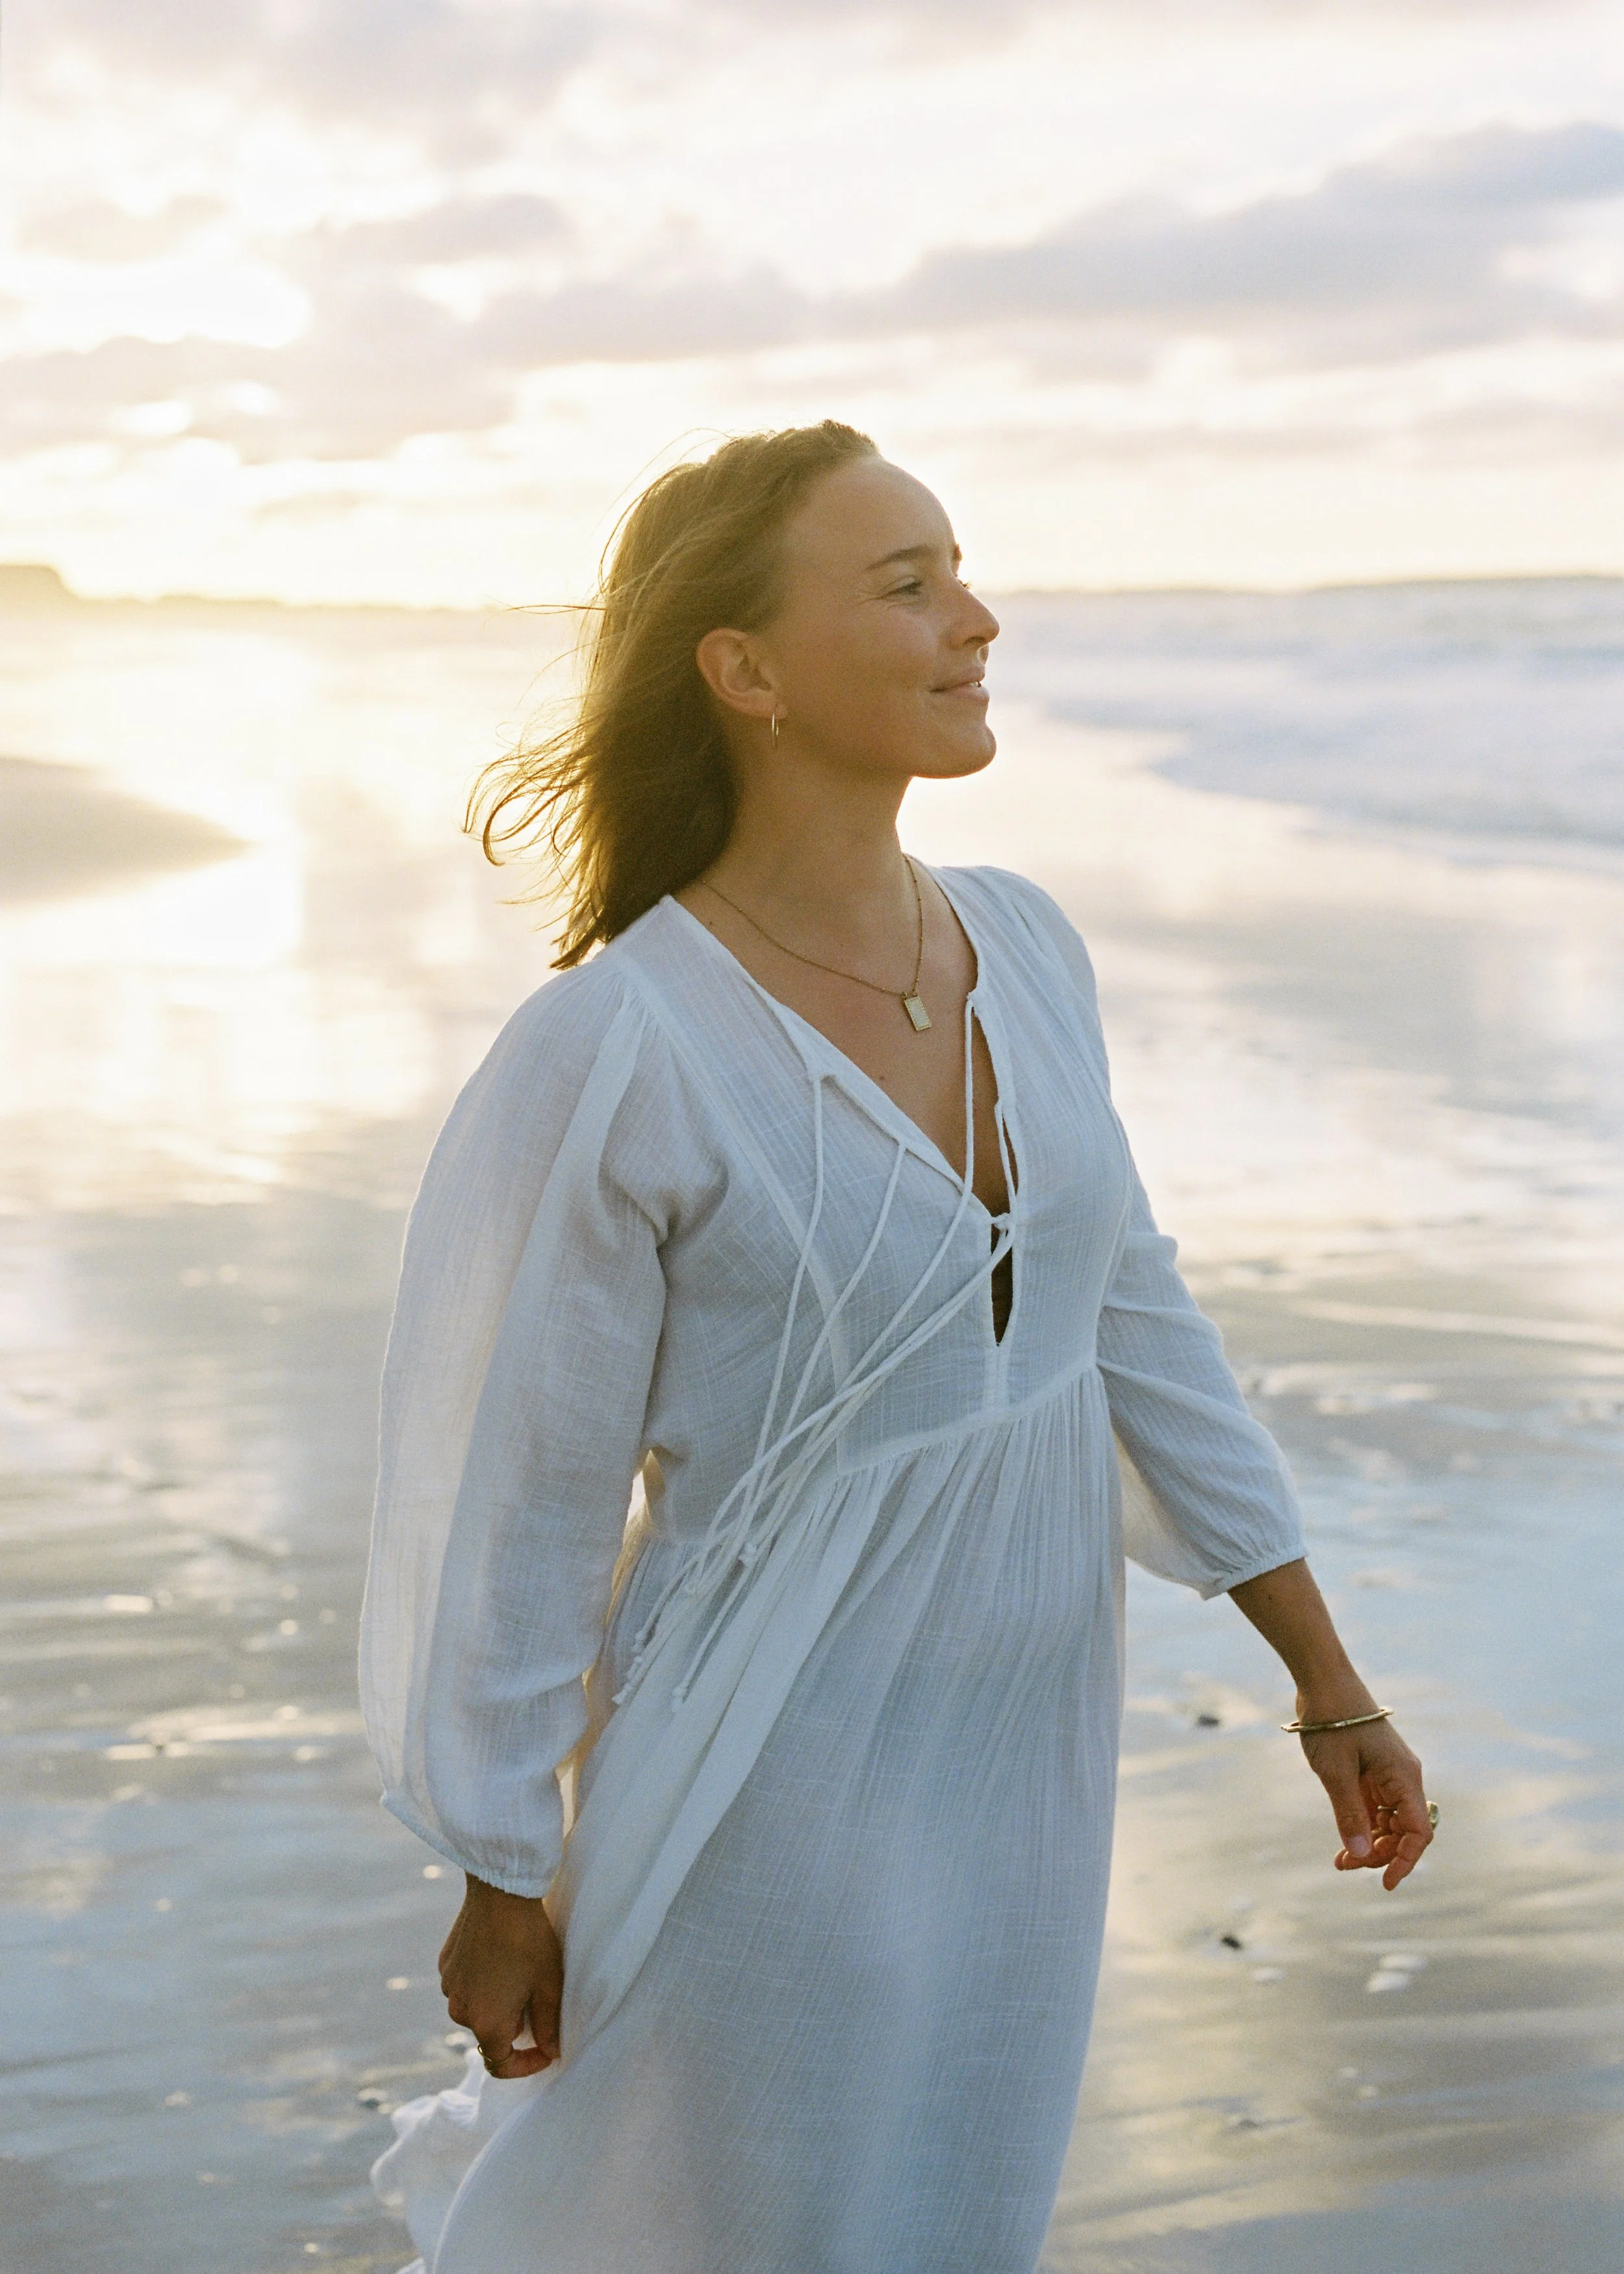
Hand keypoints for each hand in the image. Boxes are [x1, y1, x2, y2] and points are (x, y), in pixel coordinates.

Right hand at [439, 1876, 563, 2077]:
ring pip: (476, 2009)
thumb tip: (550, 2051)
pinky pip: (465, 1984)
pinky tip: (499, 1956)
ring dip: (495, 2002)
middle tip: (536, 1997)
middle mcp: (460, 2011)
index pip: (500, 2065)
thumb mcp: (549, 1985)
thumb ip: (548, 2026)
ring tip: (518, 1972)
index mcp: (487, 2024)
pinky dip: (481, 1981)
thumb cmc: (529, 1940)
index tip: (545, 2050)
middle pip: (489, 2034)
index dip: (526, 2065)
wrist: (501, 1893)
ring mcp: (449, 1986)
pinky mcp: (445, 1964)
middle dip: (513, 2025)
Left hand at [1298, 1714, 1433, 1890]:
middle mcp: (1403, 1777)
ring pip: (1389, 1822)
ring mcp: (1388, 1773)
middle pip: (1405, 1831)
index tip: (1385, 1884)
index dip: (1406, 1861)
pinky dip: (1363, 1825)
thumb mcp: (1336, 1774)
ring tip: (1341, 1861)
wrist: (1323, 1681)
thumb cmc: (1332, 1723)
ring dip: (1370, 1843)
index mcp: (1405, 1778)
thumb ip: (1350, 1816)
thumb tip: (1361, 1857)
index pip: (1419, 1832)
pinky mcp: (1372, 1770)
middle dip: (1381, 1854)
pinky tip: (1344, 1842)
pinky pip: (1375, 1807)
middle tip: (1347, 1866)